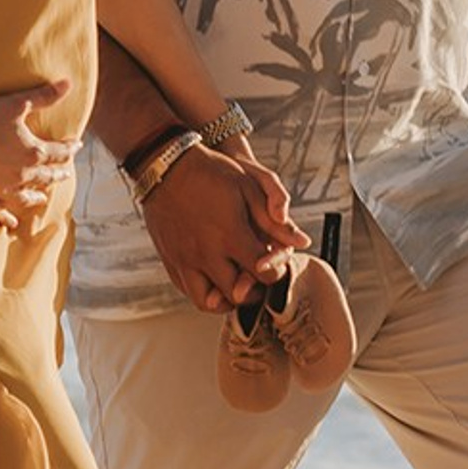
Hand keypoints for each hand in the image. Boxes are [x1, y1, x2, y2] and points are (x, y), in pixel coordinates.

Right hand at [0, 77, 76, 234]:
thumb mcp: (16, 103)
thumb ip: (44, 96)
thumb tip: (68, 84)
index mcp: (34, 153)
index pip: (60, 152)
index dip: (70, 148)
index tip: (76, 144)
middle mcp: (23, 175)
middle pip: (48, 176)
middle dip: (59, 172)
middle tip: (66, 171)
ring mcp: (4, 189)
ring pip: (28, 197)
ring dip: (39, 196)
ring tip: (44, 197)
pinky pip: (1, 212)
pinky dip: (9, 218)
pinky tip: (14, 223)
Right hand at [142, 144, 309, 311]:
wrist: (165, 166)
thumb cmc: (211, 173)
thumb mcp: (249, 187)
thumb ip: (275, 220)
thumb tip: (302, 241)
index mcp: (230, 236)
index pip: (264, 274)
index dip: (275, 270)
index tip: (272, 259)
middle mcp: (206, 254)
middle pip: (239, 294)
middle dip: (254, 289)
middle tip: (257, 275)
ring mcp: (184, 260)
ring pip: (209, 303)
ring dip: (227, 298)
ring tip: (235, 283)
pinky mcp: (169, 260)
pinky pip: (188, 291)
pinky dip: (204, 292)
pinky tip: (213, 276)